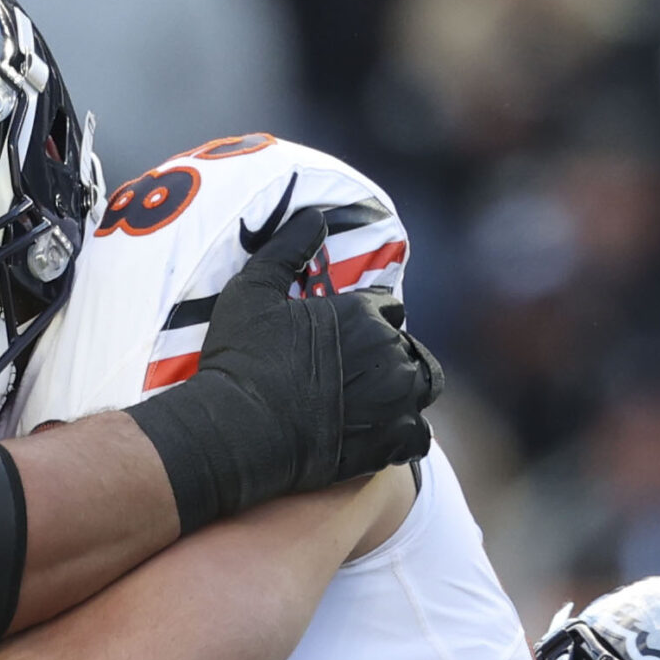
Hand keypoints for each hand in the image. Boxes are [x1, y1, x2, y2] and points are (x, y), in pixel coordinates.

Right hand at [130, 204, 444, 531]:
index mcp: (364, 315)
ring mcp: (395, 402)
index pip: (388, 309)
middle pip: (406, 348)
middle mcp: (389, 355)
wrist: (237, 431)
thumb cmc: (242, 360)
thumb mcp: (252, 290)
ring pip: (422, 387)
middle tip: (355, 373)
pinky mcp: (390, 444)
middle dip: (386, 355)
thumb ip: (287, 248)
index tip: (347, 337)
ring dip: (406, 390)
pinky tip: (386, 435)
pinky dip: (407, 436)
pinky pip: (418, 438)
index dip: (369, 321)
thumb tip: (314, 215)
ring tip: (380, 400)